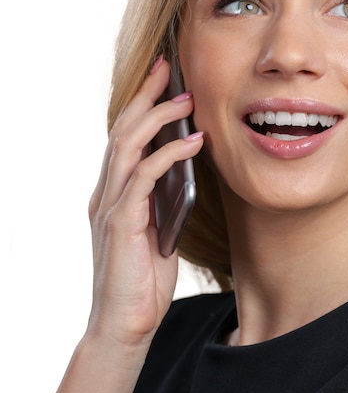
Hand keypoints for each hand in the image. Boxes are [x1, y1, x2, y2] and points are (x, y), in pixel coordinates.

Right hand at [86, 57, 202, 349]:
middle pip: (122, 130)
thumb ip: (163, 198)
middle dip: (145, 95)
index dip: (142, 103)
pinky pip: (143, 178)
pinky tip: (194, 143)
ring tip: (187, 99)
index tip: (163, 77)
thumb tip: (185, 168)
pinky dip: (169, 156)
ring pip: (127, 146)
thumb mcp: (158, 228)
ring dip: (158, 118)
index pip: (125, 136)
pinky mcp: (120, 224)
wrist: (126, 324)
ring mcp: (110, 206)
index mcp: (115, 192)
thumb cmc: (144, 278)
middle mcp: (107, 192)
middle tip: (168, 68)